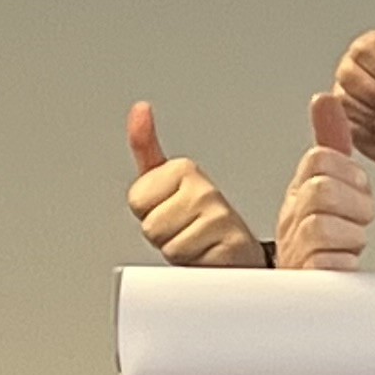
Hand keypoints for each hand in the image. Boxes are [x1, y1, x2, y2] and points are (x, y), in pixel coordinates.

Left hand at [125, 103, 268, 268]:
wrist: (238, 252)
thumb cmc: (198, 218)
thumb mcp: (165, 180)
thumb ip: (146, 146)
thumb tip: (140, 108)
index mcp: (185, 169)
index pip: (136, 201)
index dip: (148, 213)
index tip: (170, 211)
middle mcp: (204, 189)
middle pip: (150, 226)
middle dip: (163, 235)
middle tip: (184, 230)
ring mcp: (219, 217)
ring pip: (169, 247)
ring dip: (180, 253)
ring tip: (196, 243)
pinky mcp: (230, 245)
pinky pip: (190, 263)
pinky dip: (197, 266)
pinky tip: (208, 255)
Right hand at [275, 94, 374, 271]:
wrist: (314, 295)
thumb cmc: (325, 246)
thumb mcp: (331, 187)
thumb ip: (331, 145)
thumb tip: (325, 100)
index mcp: (299, 192)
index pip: (320, 159)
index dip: (347, 171)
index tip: (356, 191)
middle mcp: (291, 218)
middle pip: (321, 188)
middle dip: (354, 204)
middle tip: (358, 220)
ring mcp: (294, 249)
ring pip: (322, 224)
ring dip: (351, 234)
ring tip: (350, 244)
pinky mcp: (305, 278)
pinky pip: (327, 261)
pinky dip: (345, 262)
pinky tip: (344, 264)